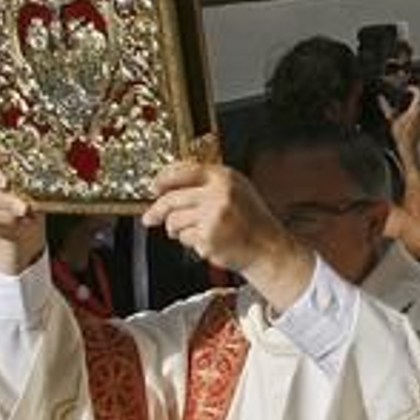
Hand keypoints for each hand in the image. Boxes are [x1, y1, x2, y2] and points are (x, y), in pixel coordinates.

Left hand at [141, 163, 313, 309]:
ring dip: (177, 230)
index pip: (183, 171)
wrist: (269, 248)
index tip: (154, 187)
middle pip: (172, 198)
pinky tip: (207, 241)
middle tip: (150, 218)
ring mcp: (214, 215)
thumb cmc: (251, 221)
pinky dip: (190, 242)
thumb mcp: (235, 190)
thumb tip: (168, 183)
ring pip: (174, 221)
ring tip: (195, 232)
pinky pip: (184, 238)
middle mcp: (219, 193)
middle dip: (157, 210)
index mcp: (224, 177)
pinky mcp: (209, 237)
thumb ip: (206, 183)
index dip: (163, 179)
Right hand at [382, 84, 419, 154]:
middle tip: (402, 96)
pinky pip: (418, 116)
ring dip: (411, 105)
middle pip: (419, 100)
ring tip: (402, 106)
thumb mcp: (392, 120)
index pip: (419, 93)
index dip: (413, 88)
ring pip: (418, 108)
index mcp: (416, 110)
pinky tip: (404, 117)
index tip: (407, 88)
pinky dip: (412, 113)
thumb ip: (386, 108)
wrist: (409, 148)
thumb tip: (380, 98)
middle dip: (411, 97)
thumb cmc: (402, 136)